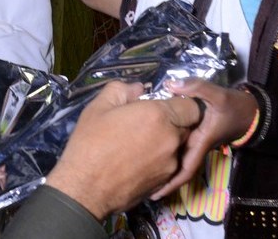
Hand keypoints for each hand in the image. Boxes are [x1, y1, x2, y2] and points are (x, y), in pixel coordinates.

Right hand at [45, 81, 200, 219]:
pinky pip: (171, 164)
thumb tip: (138, 88)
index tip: (164, 105)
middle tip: (148, 123)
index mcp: (158, 115)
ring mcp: (171, 164)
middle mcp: (172, 139)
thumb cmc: (90, 144)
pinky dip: (160, 160)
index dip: (181, 103)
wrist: (85, 189)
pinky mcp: (165, 182)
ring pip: (179, 147)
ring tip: (140, 144)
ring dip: (167, 142)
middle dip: (173, 122)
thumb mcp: (98, 107)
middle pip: (186, 126)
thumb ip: (122, 90)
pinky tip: (139, 161)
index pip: (192, 106)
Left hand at [151, 78, 257, 199]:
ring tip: (142, 178)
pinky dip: (168, 158)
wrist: (249, 111)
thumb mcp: (217, 94)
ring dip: (164, 172)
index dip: (171, 182)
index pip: (186, 169)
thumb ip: (196, 87)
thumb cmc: (233, 106)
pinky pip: (180, 152)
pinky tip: (153, 157)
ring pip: (179, 162)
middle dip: (162, 182)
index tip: (155, 193)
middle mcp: (197, 147)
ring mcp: (196, 144)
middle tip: (141, 190)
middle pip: (179, 170)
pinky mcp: (195, 138)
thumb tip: (170, 84)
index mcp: (200, 142)